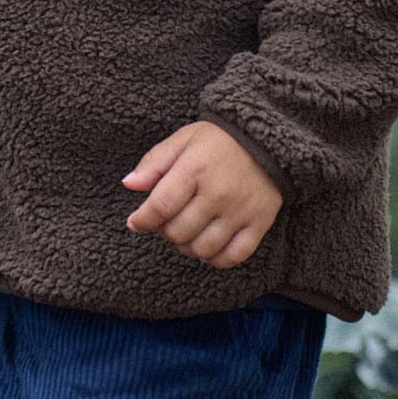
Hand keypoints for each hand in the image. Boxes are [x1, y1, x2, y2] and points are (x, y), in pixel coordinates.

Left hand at [122, 121, 282, 268]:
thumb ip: (154, 163)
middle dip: (164, 231)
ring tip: (187, 232)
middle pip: (178, 232)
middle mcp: (218, 193)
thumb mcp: (183, 141)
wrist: (268, 139)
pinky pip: (233, 256)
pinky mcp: (259, 223)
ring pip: (202, 249)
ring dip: (187, 246)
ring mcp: (240, 211)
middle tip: (167, 221)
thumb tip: (129, 184)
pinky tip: (208, 246)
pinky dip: (215, 259)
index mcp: (195, 169)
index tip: (135, 222)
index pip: (160, 207)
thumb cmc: (219, 141)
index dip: (142, 220)